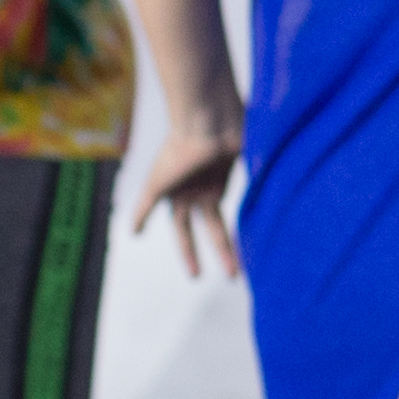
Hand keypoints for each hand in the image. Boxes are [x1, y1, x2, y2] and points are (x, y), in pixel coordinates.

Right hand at [133, 86, 240, 281]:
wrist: (208, 122)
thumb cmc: (179, 152)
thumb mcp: (157, 185)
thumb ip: (144, 209)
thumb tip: (132, 235)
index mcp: (179, 195)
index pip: (185, 232)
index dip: (189, 253)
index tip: (195, 276)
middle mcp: (199, 190)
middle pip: (212, 228)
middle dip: (222, 251)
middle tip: (234, 275)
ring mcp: (220, 180)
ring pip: (232, 214)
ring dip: (240, 235)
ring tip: (253, 257)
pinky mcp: (239, 170)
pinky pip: (249, 194)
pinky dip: (256, 207)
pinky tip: (267, 225)